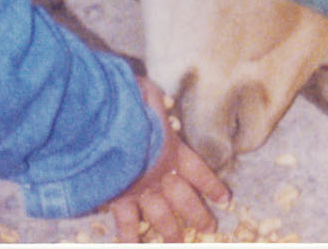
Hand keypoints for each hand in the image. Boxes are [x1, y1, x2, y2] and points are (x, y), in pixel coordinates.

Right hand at [106, 77, 230, 241]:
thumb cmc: (125, 104)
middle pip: (184, 200)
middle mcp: (160, 174)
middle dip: (197, 215)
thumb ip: (153, 98)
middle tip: (209, 228)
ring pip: (160, 217)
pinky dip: (128, 237)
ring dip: (170, 232)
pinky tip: (129, 246)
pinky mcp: (119, 197)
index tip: (224, 199)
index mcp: (171, 149)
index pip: (198, 171)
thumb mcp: (145, 93)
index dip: (211, 186)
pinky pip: (125, 222)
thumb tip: (155, 94)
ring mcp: (140, 189)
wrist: (102, 125)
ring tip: (176, 244)